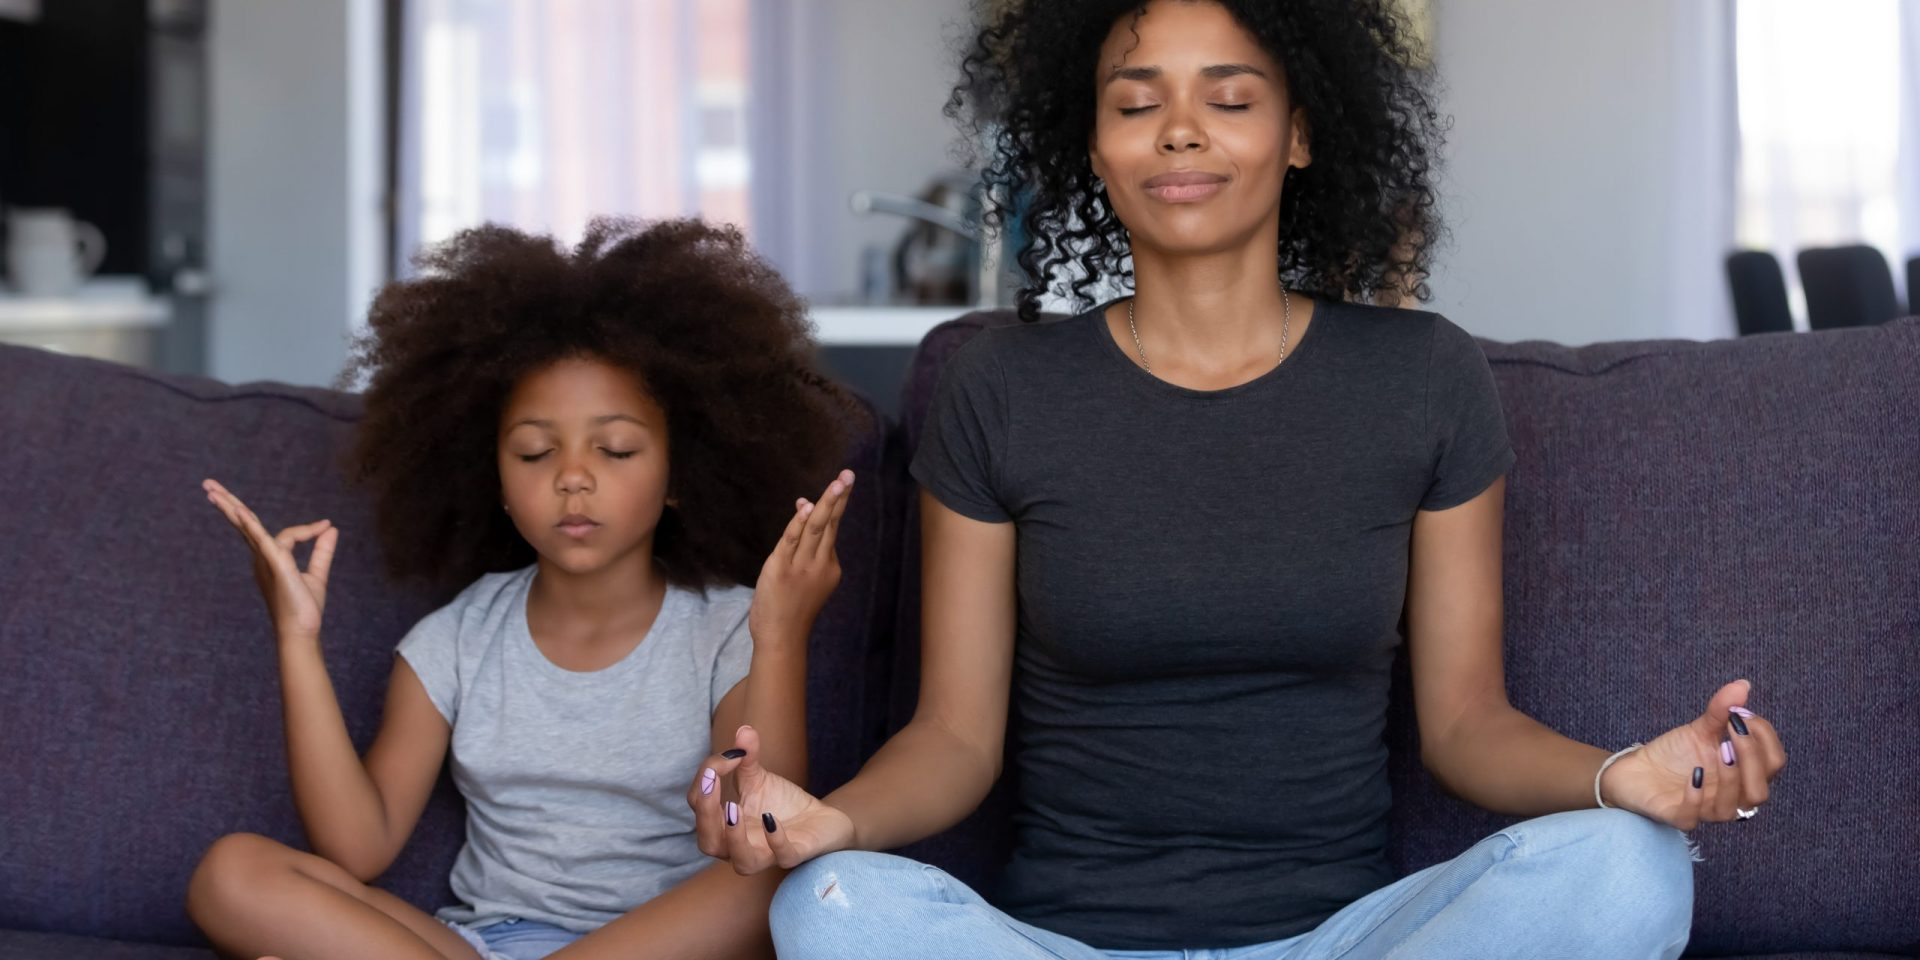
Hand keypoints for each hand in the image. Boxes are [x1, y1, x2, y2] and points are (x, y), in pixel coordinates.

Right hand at [202, 479, 337, 645]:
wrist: (302, 632)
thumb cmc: (304, 608)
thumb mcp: (317, 574)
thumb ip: (322, 550)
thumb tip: (330, 528)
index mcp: (270, 558)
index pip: (288, 533)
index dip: (309, 529)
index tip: (326, 526)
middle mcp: (262, 557)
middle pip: (243, 523)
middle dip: (228, 503)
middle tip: (208, 485)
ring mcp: (266, 560)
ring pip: (247, 527)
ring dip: (230, 506)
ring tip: (210, 490)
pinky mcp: (275, 564)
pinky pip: (262, 541)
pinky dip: (252, 526)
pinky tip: (241, 513)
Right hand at [687, 725, 855, 874]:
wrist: (820, 818)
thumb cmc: (781, 803)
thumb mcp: (759, 778)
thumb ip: (746, 757)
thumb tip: (743, 730)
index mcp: (723, 826)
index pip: (699, 806)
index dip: (705, 779)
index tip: (727, 756)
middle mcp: (739, 846)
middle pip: (709, 842)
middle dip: (705, 812)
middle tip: (711, 781)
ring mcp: (767, 854)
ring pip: (742, 862)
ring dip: (734, 837)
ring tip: (732, 809)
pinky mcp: (795, 854)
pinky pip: (782, 856)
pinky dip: (775, 839)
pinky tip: (771, 818)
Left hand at [748, 469, 853, 647]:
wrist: (781, 639)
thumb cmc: (790, 610)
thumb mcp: (802, 578)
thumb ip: (802, 545)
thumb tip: (804, 509)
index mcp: (829, 567)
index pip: (831, 530)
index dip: (831, 505)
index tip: (837, 484)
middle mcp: (819, 564)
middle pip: (831, 524)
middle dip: (840, 498)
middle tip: (849, 475)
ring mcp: (801, 566)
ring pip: (816, 528)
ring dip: (827, 503)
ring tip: (838, 483)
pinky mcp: (781, 569)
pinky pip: (792, 540)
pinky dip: (800, 522)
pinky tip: (807, 506)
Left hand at [1601, 679, 1787, 829]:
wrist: (1635, 769)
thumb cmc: (1675, 753)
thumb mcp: (1700, 728)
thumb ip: (1722, 710)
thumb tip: (1743, 684)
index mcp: (1744, 774)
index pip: (1774, 762)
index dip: (1764, 737)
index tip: (1742, 713)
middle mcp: (1731, 796)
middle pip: (1760, 790)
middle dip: (1752, 759)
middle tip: (1733, 731)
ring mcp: (1706, 810)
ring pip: (1734, 808)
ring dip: (1730, 778)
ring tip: (1719, 750)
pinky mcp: (1678, 817)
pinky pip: (1693, 817)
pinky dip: (1696, 796)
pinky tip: (1694, 774)